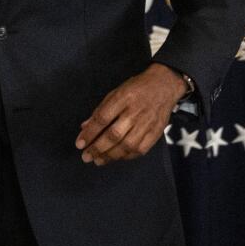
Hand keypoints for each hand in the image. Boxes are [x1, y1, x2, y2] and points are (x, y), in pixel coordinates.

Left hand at [75, 63, 189, 165]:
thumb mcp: (115, 92)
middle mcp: (134, 112)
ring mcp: (147, 124)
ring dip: (110, 156)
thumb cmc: (136, 88)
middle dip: (97, 148)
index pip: (102, 119)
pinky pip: (140, 149)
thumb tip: (85, 127)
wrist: (165, 85)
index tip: (79, 144)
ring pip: (127, 145)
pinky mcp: (156, 132)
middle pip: (114, 135)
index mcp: (122, 99)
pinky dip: (126, 156)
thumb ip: (100, 110)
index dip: (90, 133)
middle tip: (86, 156)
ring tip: (98, 160)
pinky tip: (116, 157)